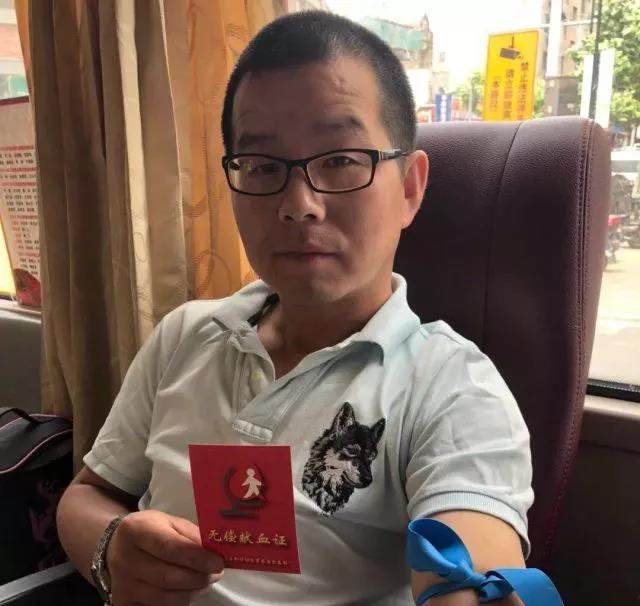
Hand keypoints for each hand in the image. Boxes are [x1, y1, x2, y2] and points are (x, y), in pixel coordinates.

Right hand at [106, 510, 223, 605]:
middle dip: (198, 577)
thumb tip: (214, 552)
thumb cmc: (150, 530)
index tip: (218, 563)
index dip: (197, 558)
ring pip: (164, 597)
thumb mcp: (169, 522)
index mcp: (137, 531)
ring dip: (192, 591)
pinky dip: (178, 601)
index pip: (170, 547)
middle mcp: (125, 560)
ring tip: (205, 581)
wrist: (115, 546)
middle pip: (168, 577)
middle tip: (216, 573)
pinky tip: (187, 590)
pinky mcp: (124, 603)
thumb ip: (191, 535)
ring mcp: (123, 585)